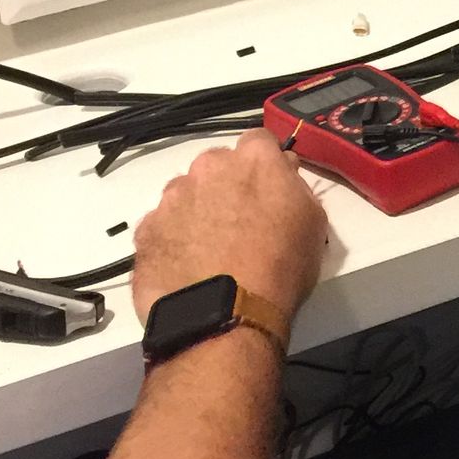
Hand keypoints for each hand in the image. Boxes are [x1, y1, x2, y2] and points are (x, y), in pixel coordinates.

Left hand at [131, 130, 328, 324]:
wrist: (225, 318)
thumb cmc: (279, 270)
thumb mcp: (313, 223)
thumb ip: (296, 187)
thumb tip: (283, 174)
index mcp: (253, 160)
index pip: (259, 140)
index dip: (265, 163)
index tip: (269, 185)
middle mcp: (207, 169)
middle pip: (217, 165)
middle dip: (227, 185)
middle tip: (240, 222)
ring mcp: (171, 199)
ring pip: (185, 194)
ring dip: (197, 211)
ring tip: (210, 250)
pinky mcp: (145, 231)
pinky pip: (161, 225)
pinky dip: (173, 239)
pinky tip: (187, 266)